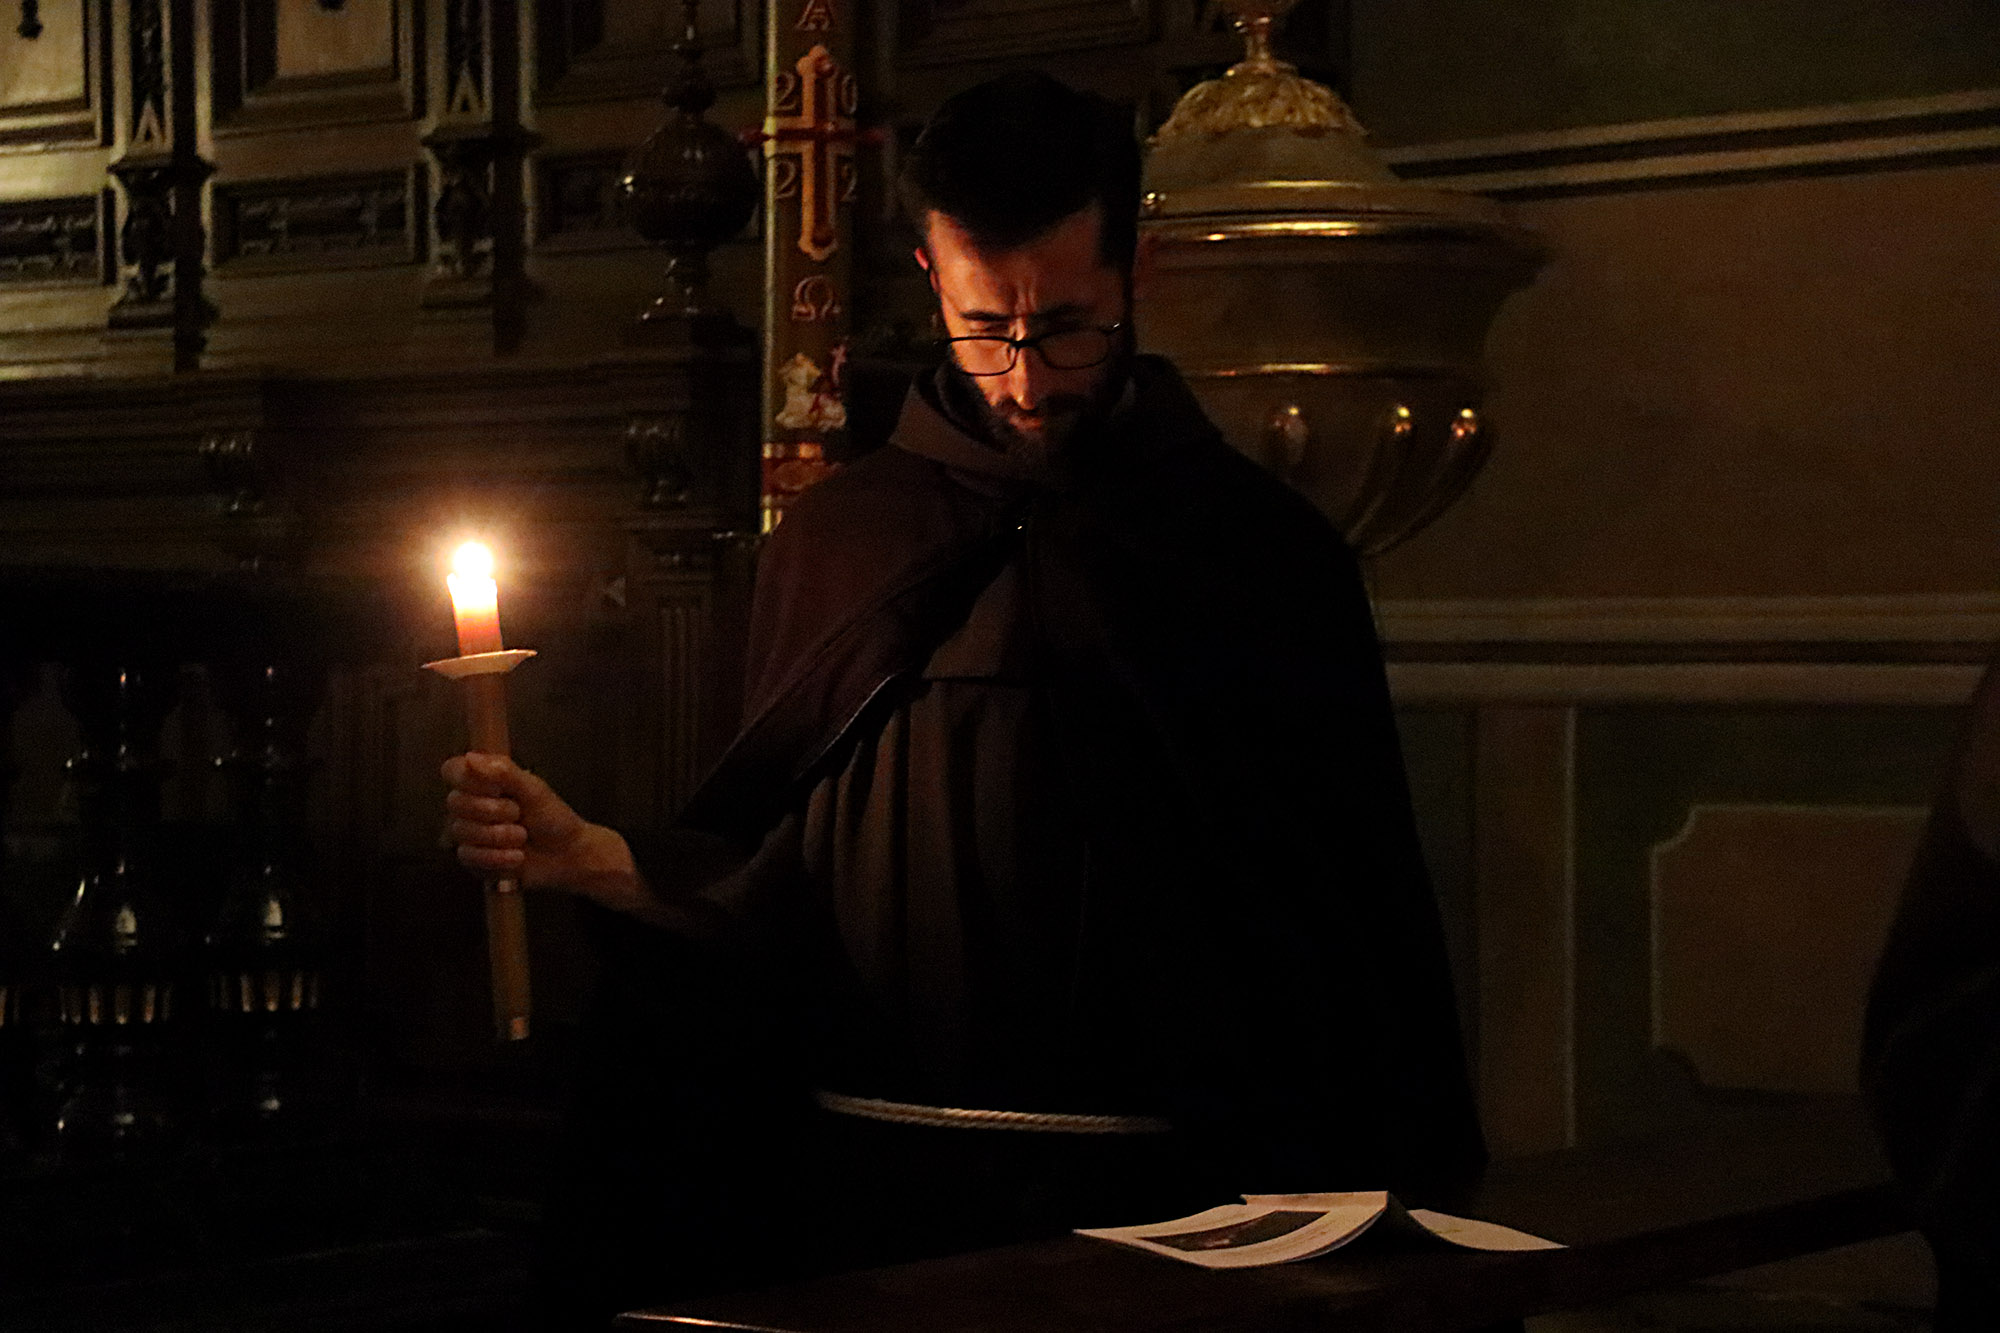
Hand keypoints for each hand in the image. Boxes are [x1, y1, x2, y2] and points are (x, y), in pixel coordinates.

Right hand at [440, 753, 647, 914]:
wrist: (566, 854)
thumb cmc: (552, 817)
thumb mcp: (534, 790)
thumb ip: (504, 772)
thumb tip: (471, 757)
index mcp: (482, 781)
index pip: (451, 770)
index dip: (468, 780)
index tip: (496, 788)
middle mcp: (469, 805)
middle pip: (455, 803)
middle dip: (493, 811)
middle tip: (519, 814)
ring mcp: (468, 833)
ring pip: (461, 831)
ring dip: (498, 836)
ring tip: (522, 836)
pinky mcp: (472, 859)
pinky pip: (468, 856)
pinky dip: (497, 858)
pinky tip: (517, 857)